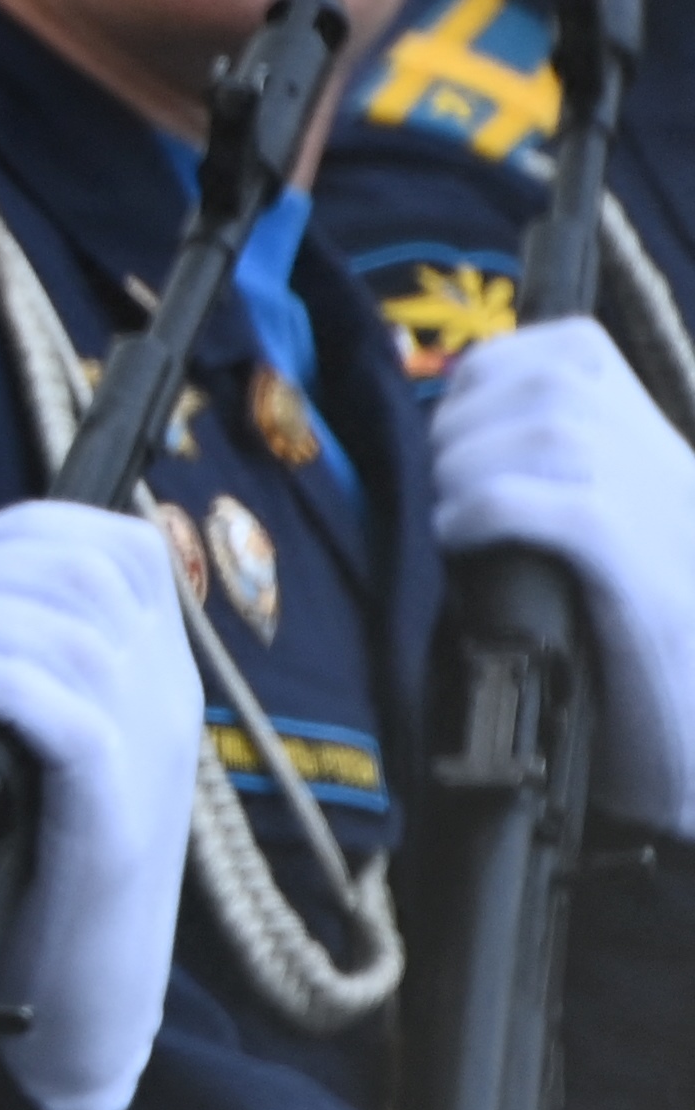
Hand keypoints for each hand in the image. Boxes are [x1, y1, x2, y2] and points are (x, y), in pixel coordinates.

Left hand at [0, 501, 196, 1109]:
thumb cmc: (29, 868)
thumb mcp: (4, 738)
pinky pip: (66, 710)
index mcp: (154, 669)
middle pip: (87, 568)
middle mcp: (167, 695)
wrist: (78, 1004)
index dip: (29, 526)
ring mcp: (149, 751)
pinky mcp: (112, 811)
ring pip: (71, 628)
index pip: (123, 542)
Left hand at [432, 317, 694, 830]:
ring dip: (472, 463)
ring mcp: (668, 526)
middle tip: (440, 481)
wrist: (693, 756)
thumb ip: (548, 493)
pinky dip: (492, 510)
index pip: (578, 353)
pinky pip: (566, 508)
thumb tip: (448, 462)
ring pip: (557, 432)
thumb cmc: (628, 668)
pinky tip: (464, 540)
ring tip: (450, 514)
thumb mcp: (596, 554)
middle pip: (557, 382)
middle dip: (468, 416)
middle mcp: (675, 476)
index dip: (492, 367)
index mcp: (663, 458)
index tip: (449, 418)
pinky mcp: (649, 589)